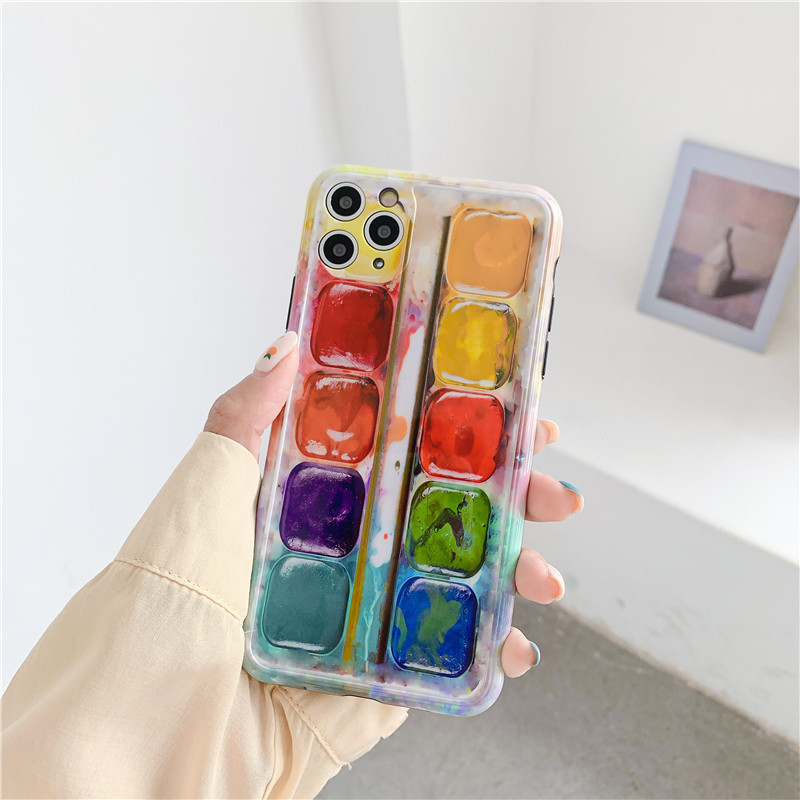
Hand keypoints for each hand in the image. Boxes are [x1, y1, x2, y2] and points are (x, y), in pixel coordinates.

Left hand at [204, 331, 582, 680]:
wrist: (161, 718)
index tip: (517, 413)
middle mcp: (357, 545)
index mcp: (325, 497)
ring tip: (546, 580)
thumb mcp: (207, 490)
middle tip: (554, 495)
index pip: (410, 449)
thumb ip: (245, 418)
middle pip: (453, 510)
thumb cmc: (173, 595)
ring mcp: (376, 604)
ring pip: (467, 577)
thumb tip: (284, 346)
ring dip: (520, 572)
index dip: (468, 430)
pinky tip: (514, 648)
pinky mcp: (383, 665)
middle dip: (517, 499)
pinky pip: (450, 652)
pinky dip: (493, 650)